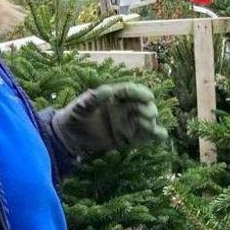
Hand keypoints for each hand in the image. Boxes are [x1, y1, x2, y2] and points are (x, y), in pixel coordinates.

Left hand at [52, 83, 167, 160]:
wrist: (69, 137)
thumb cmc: (73, 117)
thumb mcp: (79, 107)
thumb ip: (93, 99)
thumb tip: (108, 90)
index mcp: (114, 96)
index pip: (132, 91)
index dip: (140, 93)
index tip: (147, 96)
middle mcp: (124, 108)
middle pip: (145, 105)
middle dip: (148, 108)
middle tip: (145, 114)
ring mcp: (128, 123)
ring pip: (149, 121)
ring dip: (152, 122)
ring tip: (147, 126)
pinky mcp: (129, 139)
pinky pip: (146, 136)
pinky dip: (156, 135)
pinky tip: (159, 135)